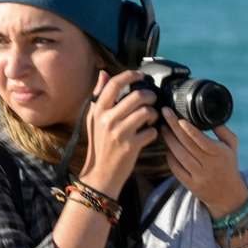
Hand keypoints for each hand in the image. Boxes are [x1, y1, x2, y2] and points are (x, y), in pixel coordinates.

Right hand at [79, 70, 157, 195]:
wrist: (101, 174)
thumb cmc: (99, 144)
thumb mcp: (93, 119)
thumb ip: (99, 95)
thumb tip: (104, 73)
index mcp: (98, 111)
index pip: (114, 84)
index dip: (130, 75)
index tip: (141, 75)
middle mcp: (107, 120)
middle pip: (136, 96)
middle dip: (150, 96)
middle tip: (152, 100)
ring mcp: (120, 133)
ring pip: (146, 112)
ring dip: (153, 113)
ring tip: (151, 118)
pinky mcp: (131, 146)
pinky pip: (151, 131)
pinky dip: (154, 131)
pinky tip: (150, 133)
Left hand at [160, 107, 247, 217]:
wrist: (229, 195)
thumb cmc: (229, 165)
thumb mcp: (232, 146)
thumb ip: (222, 130)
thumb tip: (208, 116)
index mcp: (219, 153)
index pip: (202, 140)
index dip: (190, 130)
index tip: (179, 119)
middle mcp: (209, 165)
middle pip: (187, 145)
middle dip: (174, 128)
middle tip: (165, 114)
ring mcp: (199, 176)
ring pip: (180, 156)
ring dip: (170, 141)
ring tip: (163, 129)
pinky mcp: (191, 185)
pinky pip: (177, 169)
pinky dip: (170, 158)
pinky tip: (167, 148)